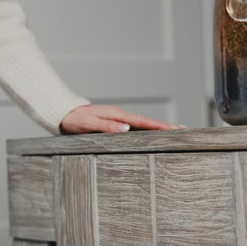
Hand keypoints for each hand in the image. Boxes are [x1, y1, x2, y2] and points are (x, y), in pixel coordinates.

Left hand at [58, 104, 187, 133]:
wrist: (63, 112)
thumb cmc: (74, 120)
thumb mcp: (89, 124)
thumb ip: (107, 126)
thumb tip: (126, 128)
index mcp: (118, 115)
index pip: (144, 122)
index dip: (161, 126)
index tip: (176, 128)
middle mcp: (121, 115)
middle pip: (147, 122)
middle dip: (165, 126)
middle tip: (182, 130)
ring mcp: (118, 117)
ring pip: (142, 123)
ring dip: (157, 127)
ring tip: (171, 132)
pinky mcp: (114, 121)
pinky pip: (134, 125)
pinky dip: (145, 128)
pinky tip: (149, 133)